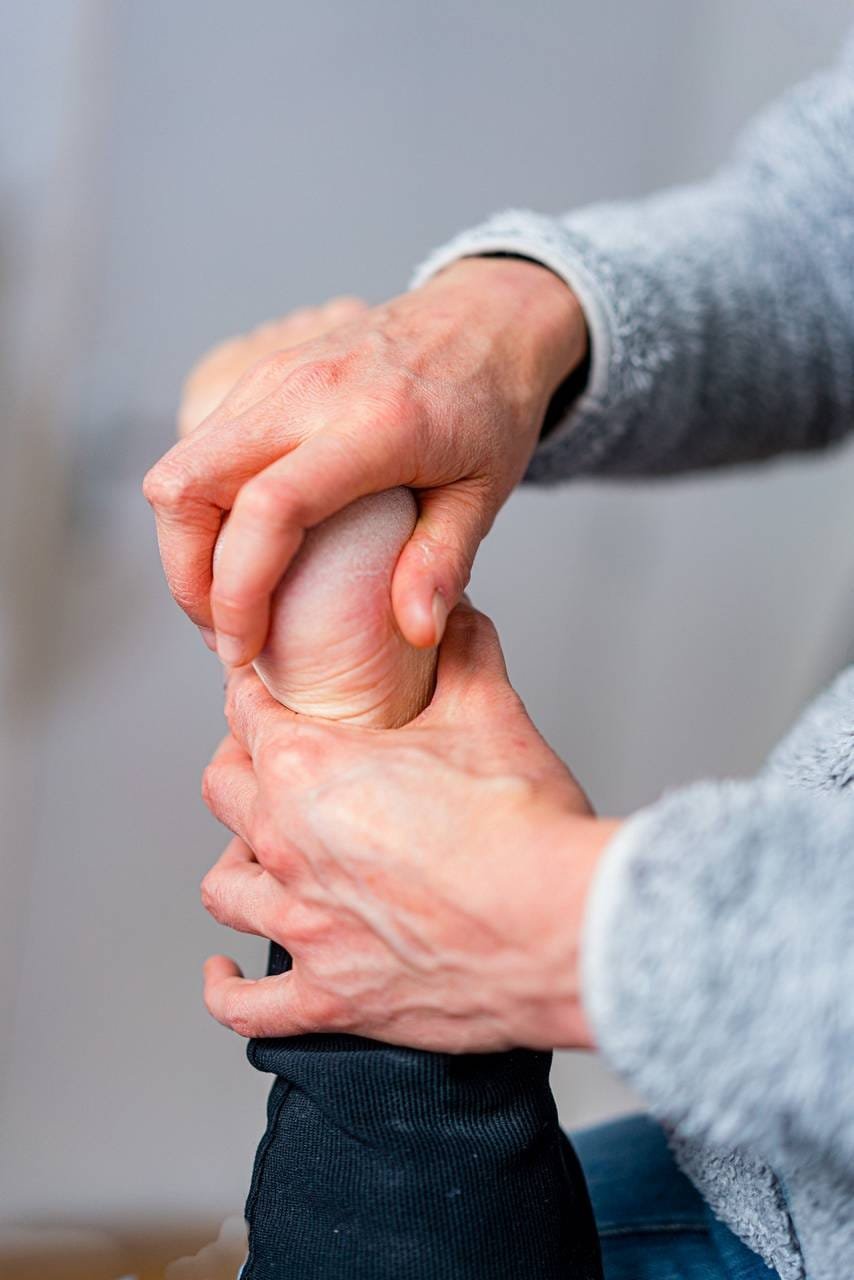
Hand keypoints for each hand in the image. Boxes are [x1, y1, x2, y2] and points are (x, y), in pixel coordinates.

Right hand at [144, 258, 586, 664]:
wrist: (482, 318)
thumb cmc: (491, 406)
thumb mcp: (486, 492)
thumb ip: (444, 563)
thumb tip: (415, 634)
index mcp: (373, 425)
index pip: (270, 507)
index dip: (239, 591)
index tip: (245, 649)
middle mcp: (307, 392)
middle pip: (186, 486)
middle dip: (187, 576)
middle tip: (227, 632)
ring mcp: (274, 377)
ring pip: (178, 469)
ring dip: (187, 547)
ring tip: (231, 602)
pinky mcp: (260, 378)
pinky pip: (199, 450)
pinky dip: (202, 511)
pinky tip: (245, 550)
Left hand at [199, 602, 618, 1051]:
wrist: (562, 928)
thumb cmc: (524, 826)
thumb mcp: (490, 713)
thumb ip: (464, 653)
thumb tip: (456, 615)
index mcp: (309, 769)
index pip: (246, 712)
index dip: (252, 691)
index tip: (264, 687)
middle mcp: (287, 847)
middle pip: (223, 789)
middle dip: (240, 763)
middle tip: (269, 756)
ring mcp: (302, 928)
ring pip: (225, 887)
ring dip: (237, 863)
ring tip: (258, 853)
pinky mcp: (330, 998)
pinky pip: (247, 1006)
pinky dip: (227, 990)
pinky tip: (223, 974)